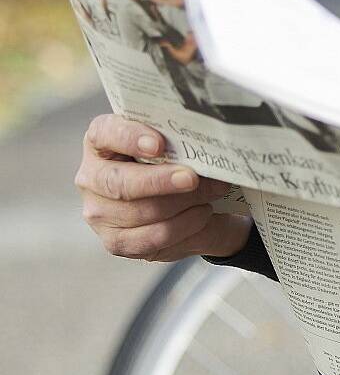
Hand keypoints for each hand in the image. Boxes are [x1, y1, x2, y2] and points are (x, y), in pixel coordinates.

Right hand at [76, 114, 250, 261]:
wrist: (190, 197)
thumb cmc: (177, 159)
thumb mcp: (176, 142)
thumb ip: (179, 138)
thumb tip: (206, 143)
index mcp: (102, 140)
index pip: (105, 134)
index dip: (129, 138)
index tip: (158, 145)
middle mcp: (92, 176)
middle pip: (119, 182)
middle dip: (160, 181)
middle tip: (192, 178)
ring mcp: (99, 212)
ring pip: (139, 212)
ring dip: (182, 203)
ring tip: (212, 192)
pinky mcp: (115, 241)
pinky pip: (149, 238)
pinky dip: (182, 226)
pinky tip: (201, 213)